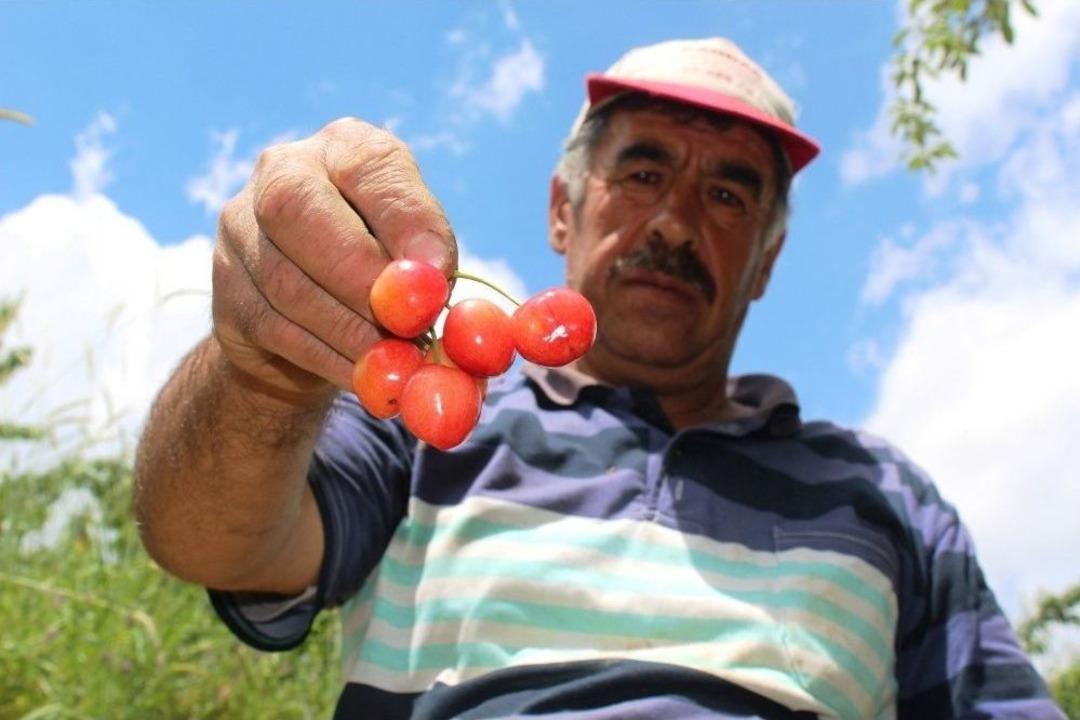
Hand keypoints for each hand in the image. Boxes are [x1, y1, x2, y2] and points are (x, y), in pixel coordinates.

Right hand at [212, 118, 456, 402]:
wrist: (320, 324)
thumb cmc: (388, 275)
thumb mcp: (421, 258)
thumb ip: (430, 266)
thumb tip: (430, 290)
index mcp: (346, 147)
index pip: (370, 166)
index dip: (405, 222)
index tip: (439, 274)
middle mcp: (282, 170)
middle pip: (298, 211)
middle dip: (361, 278)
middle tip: (408, 327)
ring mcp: (240, 229)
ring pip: (285, 282)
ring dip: (350, 331)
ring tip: (396, 361)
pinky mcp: (225, 291)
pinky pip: (273, 328)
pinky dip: (327, 358)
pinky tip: (365, 374)